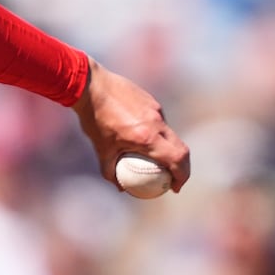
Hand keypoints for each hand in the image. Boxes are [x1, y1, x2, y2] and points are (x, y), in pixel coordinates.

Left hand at [71, 58, 190, 192]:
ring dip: (169, 149)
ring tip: (159, 159)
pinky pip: (160, 121)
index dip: (182, 176)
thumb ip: (110, 170)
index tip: (175, 187)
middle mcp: (156, 123)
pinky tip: (143, 137)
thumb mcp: (101, 149)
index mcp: (147, 137)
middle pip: (181, 148)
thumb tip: (121, 187)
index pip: (177, 159)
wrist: (90, 86)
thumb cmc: (94, 119)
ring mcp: (156, 110)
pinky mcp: (151, 101)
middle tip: (174, 178)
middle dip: (183, 167)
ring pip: (171, 134)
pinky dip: (157, 133)